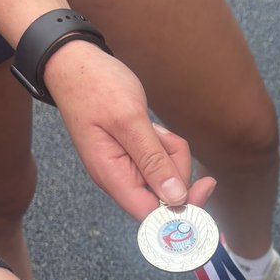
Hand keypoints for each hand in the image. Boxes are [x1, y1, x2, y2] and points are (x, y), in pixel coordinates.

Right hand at [44, 42, 215, 220]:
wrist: (75, 64)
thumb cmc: (95, 87)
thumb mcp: (129, 120)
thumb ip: (153, 161)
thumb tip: (175, 198)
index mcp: (112, 177)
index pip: (151, 216)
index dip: (180, 210)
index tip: (204, 187)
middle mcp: (119, 179)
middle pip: (165, 196)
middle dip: (177, 168)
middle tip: (164, 138)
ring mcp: (126, 168)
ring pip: (168, 176)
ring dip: (171, 152)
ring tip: (154, 128)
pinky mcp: (134, 156)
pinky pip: (162, 160)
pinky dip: (166, 145)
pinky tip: (153, 127)